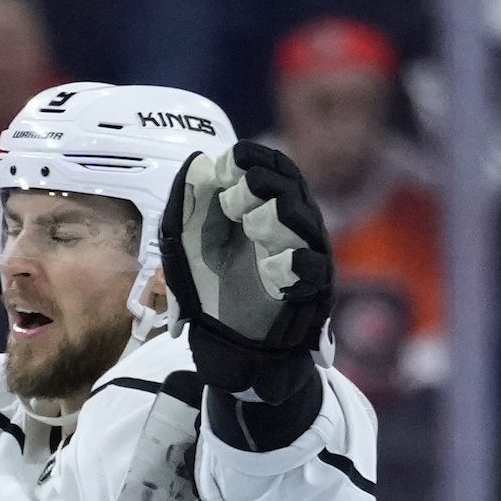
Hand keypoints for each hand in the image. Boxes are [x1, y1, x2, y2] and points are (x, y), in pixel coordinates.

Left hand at [164, 140, 337, 428]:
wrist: (225, 341)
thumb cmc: (213, 285)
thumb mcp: (188, 239)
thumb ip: (190, 202)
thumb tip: (200, 163)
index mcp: (266, 205)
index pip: (274, 166)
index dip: (253, 159)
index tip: (226, 166)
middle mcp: (292, 225)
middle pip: (290, 187)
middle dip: (260, 184)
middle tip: (232, 200)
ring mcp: (305, 255)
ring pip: (302, 221)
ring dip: (272, 216)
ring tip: (250, 224)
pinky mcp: (311, 289)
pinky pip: (312, 268)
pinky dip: (294, 263)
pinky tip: (272, 266)